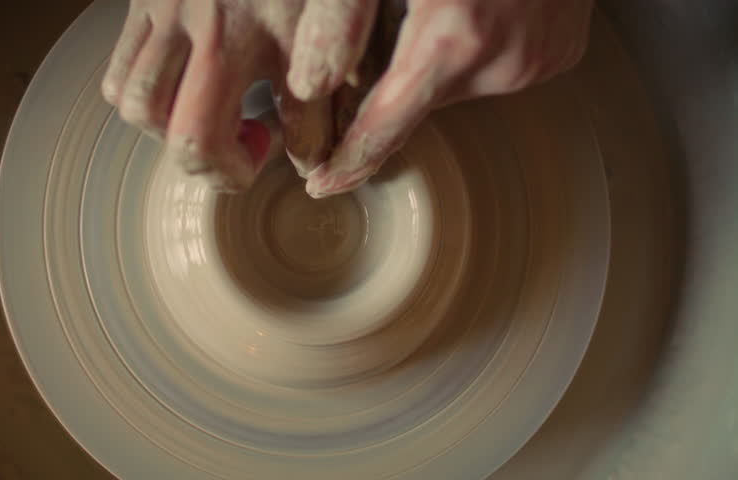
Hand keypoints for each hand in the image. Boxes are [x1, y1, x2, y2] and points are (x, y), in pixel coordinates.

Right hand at [102, 0, 335, 191]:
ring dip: (164, 124)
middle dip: (196, 155)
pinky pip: (118, 62)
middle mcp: (182, 28)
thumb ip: (316, 102)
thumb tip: (306, 162)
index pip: (198, 142)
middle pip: (153, 124)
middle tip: (237, 144)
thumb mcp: (324, 27)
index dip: (230, 172)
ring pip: (126, 97)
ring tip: (209, 112)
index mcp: (229, 41)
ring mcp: (155, 10)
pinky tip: (188, 80)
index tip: (263, 154)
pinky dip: (144, 88)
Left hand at [288, 0, 593, 196]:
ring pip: (461, 86)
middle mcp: (501, 62)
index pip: (385, 126)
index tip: (323, 184)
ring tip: (450, 6)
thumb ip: (347, 21)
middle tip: (403, 21)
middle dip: (402, 77)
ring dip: (443, 59)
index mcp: (451, 39)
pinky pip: (500, 69)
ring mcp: (538, 60)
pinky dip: (480, 50)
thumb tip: (315, 83)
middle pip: (423, 102)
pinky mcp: (561, 53)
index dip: (349, 160)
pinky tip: (482, 9)